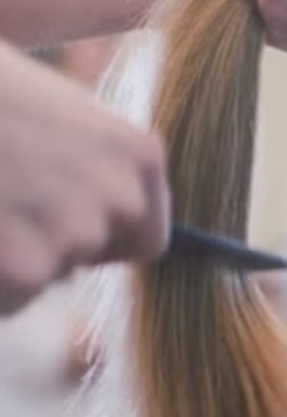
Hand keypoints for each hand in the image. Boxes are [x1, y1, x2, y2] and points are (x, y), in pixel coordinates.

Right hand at [0, 41, 168, 314]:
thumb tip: (95, 229)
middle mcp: (121, 196)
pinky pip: (7, 301)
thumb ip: (93, 171)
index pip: (144, 238)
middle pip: (85, 258)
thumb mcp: (61, 115)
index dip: (99, 239)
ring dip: (6, 260)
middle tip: (1, 193)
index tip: (56, 221)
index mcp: (139, 154)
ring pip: (41, 280)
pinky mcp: (25, 269)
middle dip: (44, 242)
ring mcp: (74, 234)